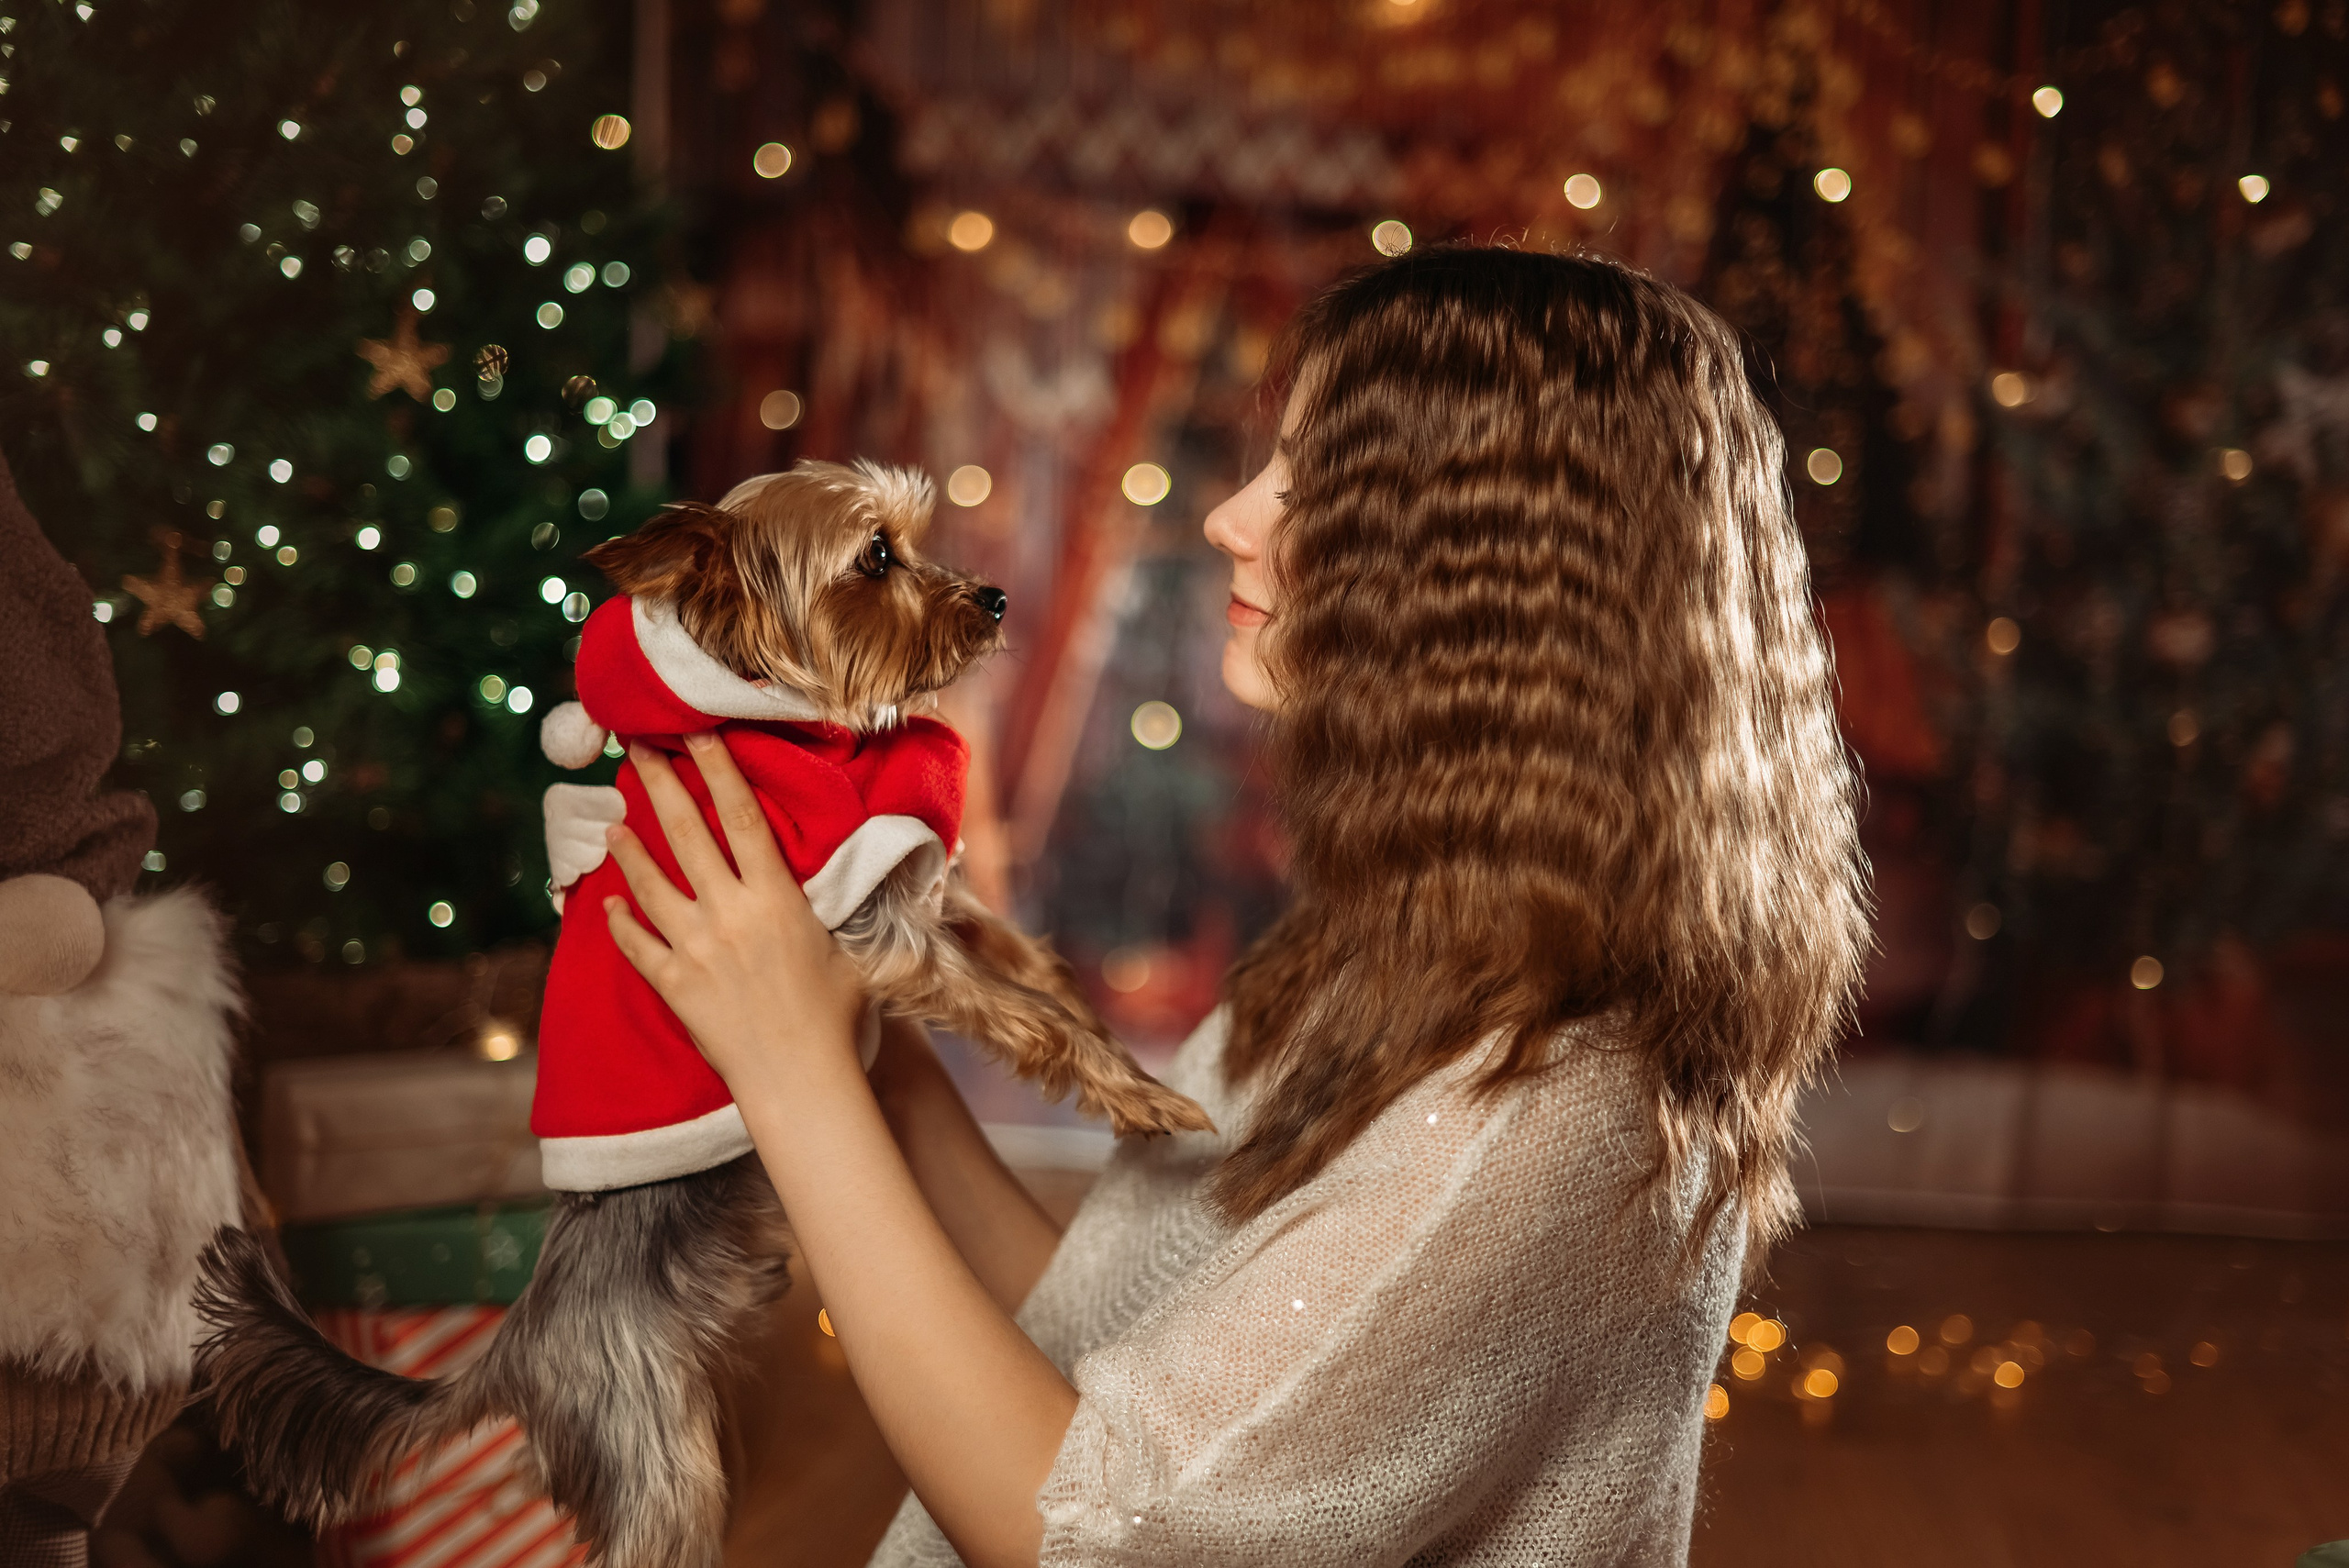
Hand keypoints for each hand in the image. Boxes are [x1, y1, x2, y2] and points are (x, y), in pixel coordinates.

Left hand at [601, 733, 867, 1090]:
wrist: (801, 1079)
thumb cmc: (838, 1018)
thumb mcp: (851, 949)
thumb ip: (838, 908)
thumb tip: (866, 874)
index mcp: (776, 899)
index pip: (743, 818)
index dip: (719, 771)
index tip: (696, 734)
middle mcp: (730, 915)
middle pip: (688, 835)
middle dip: (659, 786)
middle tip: (635, 749)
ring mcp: (696, 949)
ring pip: (651, 885)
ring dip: (630, 850)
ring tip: (612, 824)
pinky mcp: (674, 986)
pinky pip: (636, 946)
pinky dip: (621, 922)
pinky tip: (610, 903)